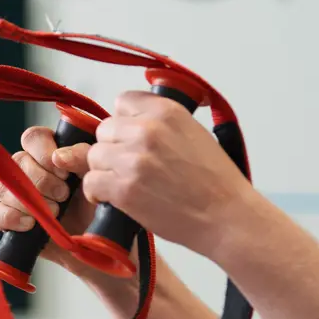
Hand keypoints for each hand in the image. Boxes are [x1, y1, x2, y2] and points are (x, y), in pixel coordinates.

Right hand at [0, 124, 100, 274]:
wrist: (98, 245)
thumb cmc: (99, 206)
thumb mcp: (97, 177)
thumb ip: (83, 157)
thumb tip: (59, 156)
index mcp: (50, 153)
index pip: (32, 138)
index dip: (44, 152)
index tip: (64, 172)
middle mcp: (29, 171)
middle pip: (17, 161)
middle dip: (42, 180)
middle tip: (64, 196)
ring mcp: (16, 195)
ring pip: (3, 187)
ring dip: (28, 200)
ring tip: (54, 213)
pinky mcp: (10, 220)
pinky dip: (11, 217)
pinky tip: (31, 224)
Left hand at [73, 89, 250, 256]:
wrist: (226, 216)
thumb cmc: (216, 181)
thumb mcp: (194, 132)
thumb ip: (161, 122)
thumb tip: (130, 121)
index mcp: (166, 111)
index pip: (123, 101)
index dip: (124, 121)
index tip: (131, 136)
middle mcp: (147, 130)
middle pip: (104, 129)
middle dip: (113, 147)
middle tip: (130, 165)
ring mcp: (133, 159)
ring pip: (94, 155)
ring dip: (104, 170)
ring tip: (124, 183)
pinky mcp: (124, 189)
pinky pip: (91, 182)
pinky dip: (98, 193)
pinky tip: (113, 198)